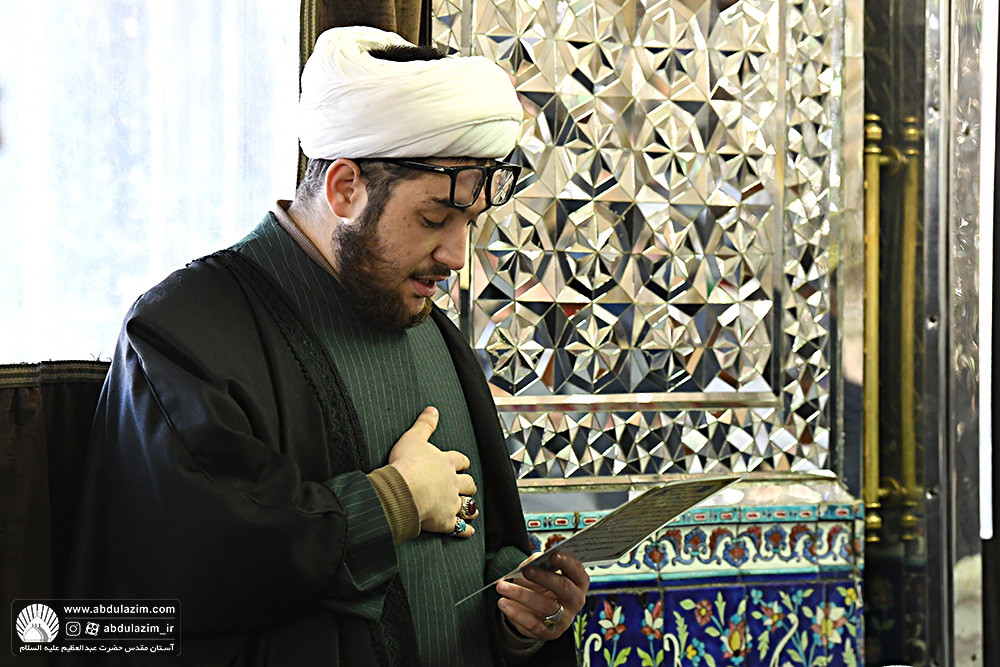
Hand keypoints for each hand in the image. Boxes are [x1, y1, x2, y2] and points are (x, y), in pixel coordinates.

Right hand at [388, 407, 476, 536]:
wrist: (402, 491)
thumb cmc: (406, 464)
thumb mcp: (413, 438)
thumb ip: (425, 424)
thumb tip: (432, 410)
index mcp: (446, 462)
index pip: (460, 460)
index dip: (462, 462)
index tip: (463, 464)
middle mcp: (453, 482)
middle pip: (468, 483)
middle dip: (469, 485)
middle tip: (468, 486)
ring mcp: (451, 502)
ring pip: (467, 505)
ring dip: (470, 507)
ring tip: (472, 509)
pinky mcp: (445, 520)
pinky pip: (459, 527)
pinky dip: (464, 530)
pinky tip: (468, 531)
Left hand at [496, 551, 589, 639]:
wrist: (536, 612)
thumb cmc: (542, 585)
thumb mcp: (542, 570)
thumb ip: (540, 562)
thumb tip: (535, 559)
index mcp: (578, 582)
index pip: (577, 570)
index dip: (567, 562)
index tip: (553, 554)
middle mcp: (575, 600)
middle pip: (564, 588)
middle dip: (544, 577)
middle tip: (526, 570)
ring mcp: (565, 618)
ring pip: (545, 606)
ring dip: (521, 594)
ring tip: (503, 586)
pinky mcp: (550, 632)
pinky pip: (533, 623)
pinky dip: (516, 613)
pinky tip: (503, 603)